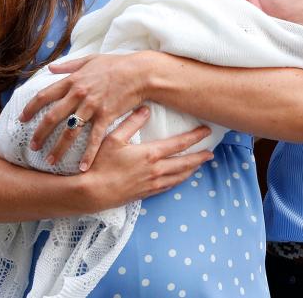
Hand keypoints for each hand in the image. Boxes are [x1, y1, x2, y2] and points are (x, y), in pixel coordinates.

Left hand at [19, 51, 155, 170]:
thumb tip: (50, 68)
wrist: (140, 72)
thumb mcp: (90, 59)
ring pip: (69, 131)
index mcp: (73, 80)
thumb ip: (69, 65)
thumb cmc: (116, 64)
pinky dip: (88, 154)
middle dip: (39, 134)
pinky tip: (82, 168)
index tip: (22, 119)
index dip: (30, 108)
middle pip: (52, 117)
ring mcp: (92, 107)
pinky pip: (94, 139)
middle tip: (32, 147)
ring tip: (50, 161)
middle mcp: (79, 94)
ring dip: (58, 148)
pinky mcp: (106, 116)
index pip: (44, 96)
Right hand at [87, 108, 213, 206]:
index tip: (206, 131)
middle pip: (185, 162)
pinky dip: (178, 181)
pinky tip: (180, 179)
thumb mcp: (113, 138)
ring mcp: (152, 183)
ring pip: (178, 176)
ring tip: (200, 165)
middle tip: (211, 153)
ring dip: (191, 170)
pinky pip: (168, 187)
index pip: (179, 144)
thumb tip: (146, 109)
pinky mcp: (145, 194)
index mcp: (150, 154)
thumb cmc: (100, 164)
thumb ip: (131, 123)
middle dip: (199, 157)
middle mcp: (156, 170)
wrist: (91, 192)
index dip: (195, 137)